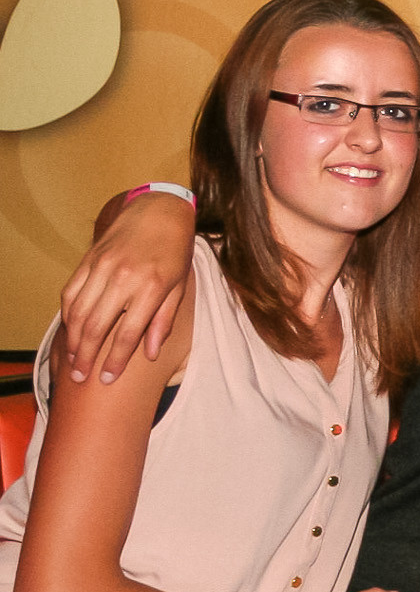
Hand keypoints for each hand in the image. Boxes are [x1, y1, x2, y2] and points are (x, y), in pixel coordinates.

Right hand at [60, 193, 197, 382]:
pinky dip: (67, 314)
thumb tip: (149, 354)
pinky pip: (71, 292)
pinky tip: (70, 331)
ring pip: (78, 311)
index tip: (108, 379)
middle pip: (97, 326)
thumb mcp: (180, 287)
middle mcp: (123, 278)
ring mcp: (102, 267)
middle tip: (80, 378)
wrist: (158, 212)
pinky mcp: (88, 260)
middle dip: (87, 356)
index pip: (128, 333)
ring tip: (72, 361)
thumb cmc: (175, 253)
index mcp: (151, 287)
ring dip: (73, 340)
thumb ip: (162, 321)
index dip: (116, 359)